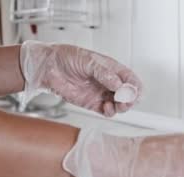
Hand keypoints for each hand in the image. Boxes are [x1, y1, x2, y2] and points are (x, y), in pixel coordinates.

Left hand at [19, 40, 141, 116]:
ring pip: (121, 105)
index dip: (135, 88)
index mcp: (112, 69)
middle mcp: (110, 82)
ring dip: (122, 107)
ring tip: (116, 105)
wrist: (48, 68)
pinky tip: (105, 107)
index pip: (132, 80)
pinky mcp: (93, 104)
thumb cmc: (67, 58)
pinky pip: (108, 112)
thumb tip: (120, 86)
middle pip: (130, 95)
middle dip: (130, 100)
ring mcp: (102, 94)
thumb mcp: (89, 61)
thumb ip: (105, 74)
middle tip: (123, 101)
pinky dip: (110, 112)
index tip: (130, 91)